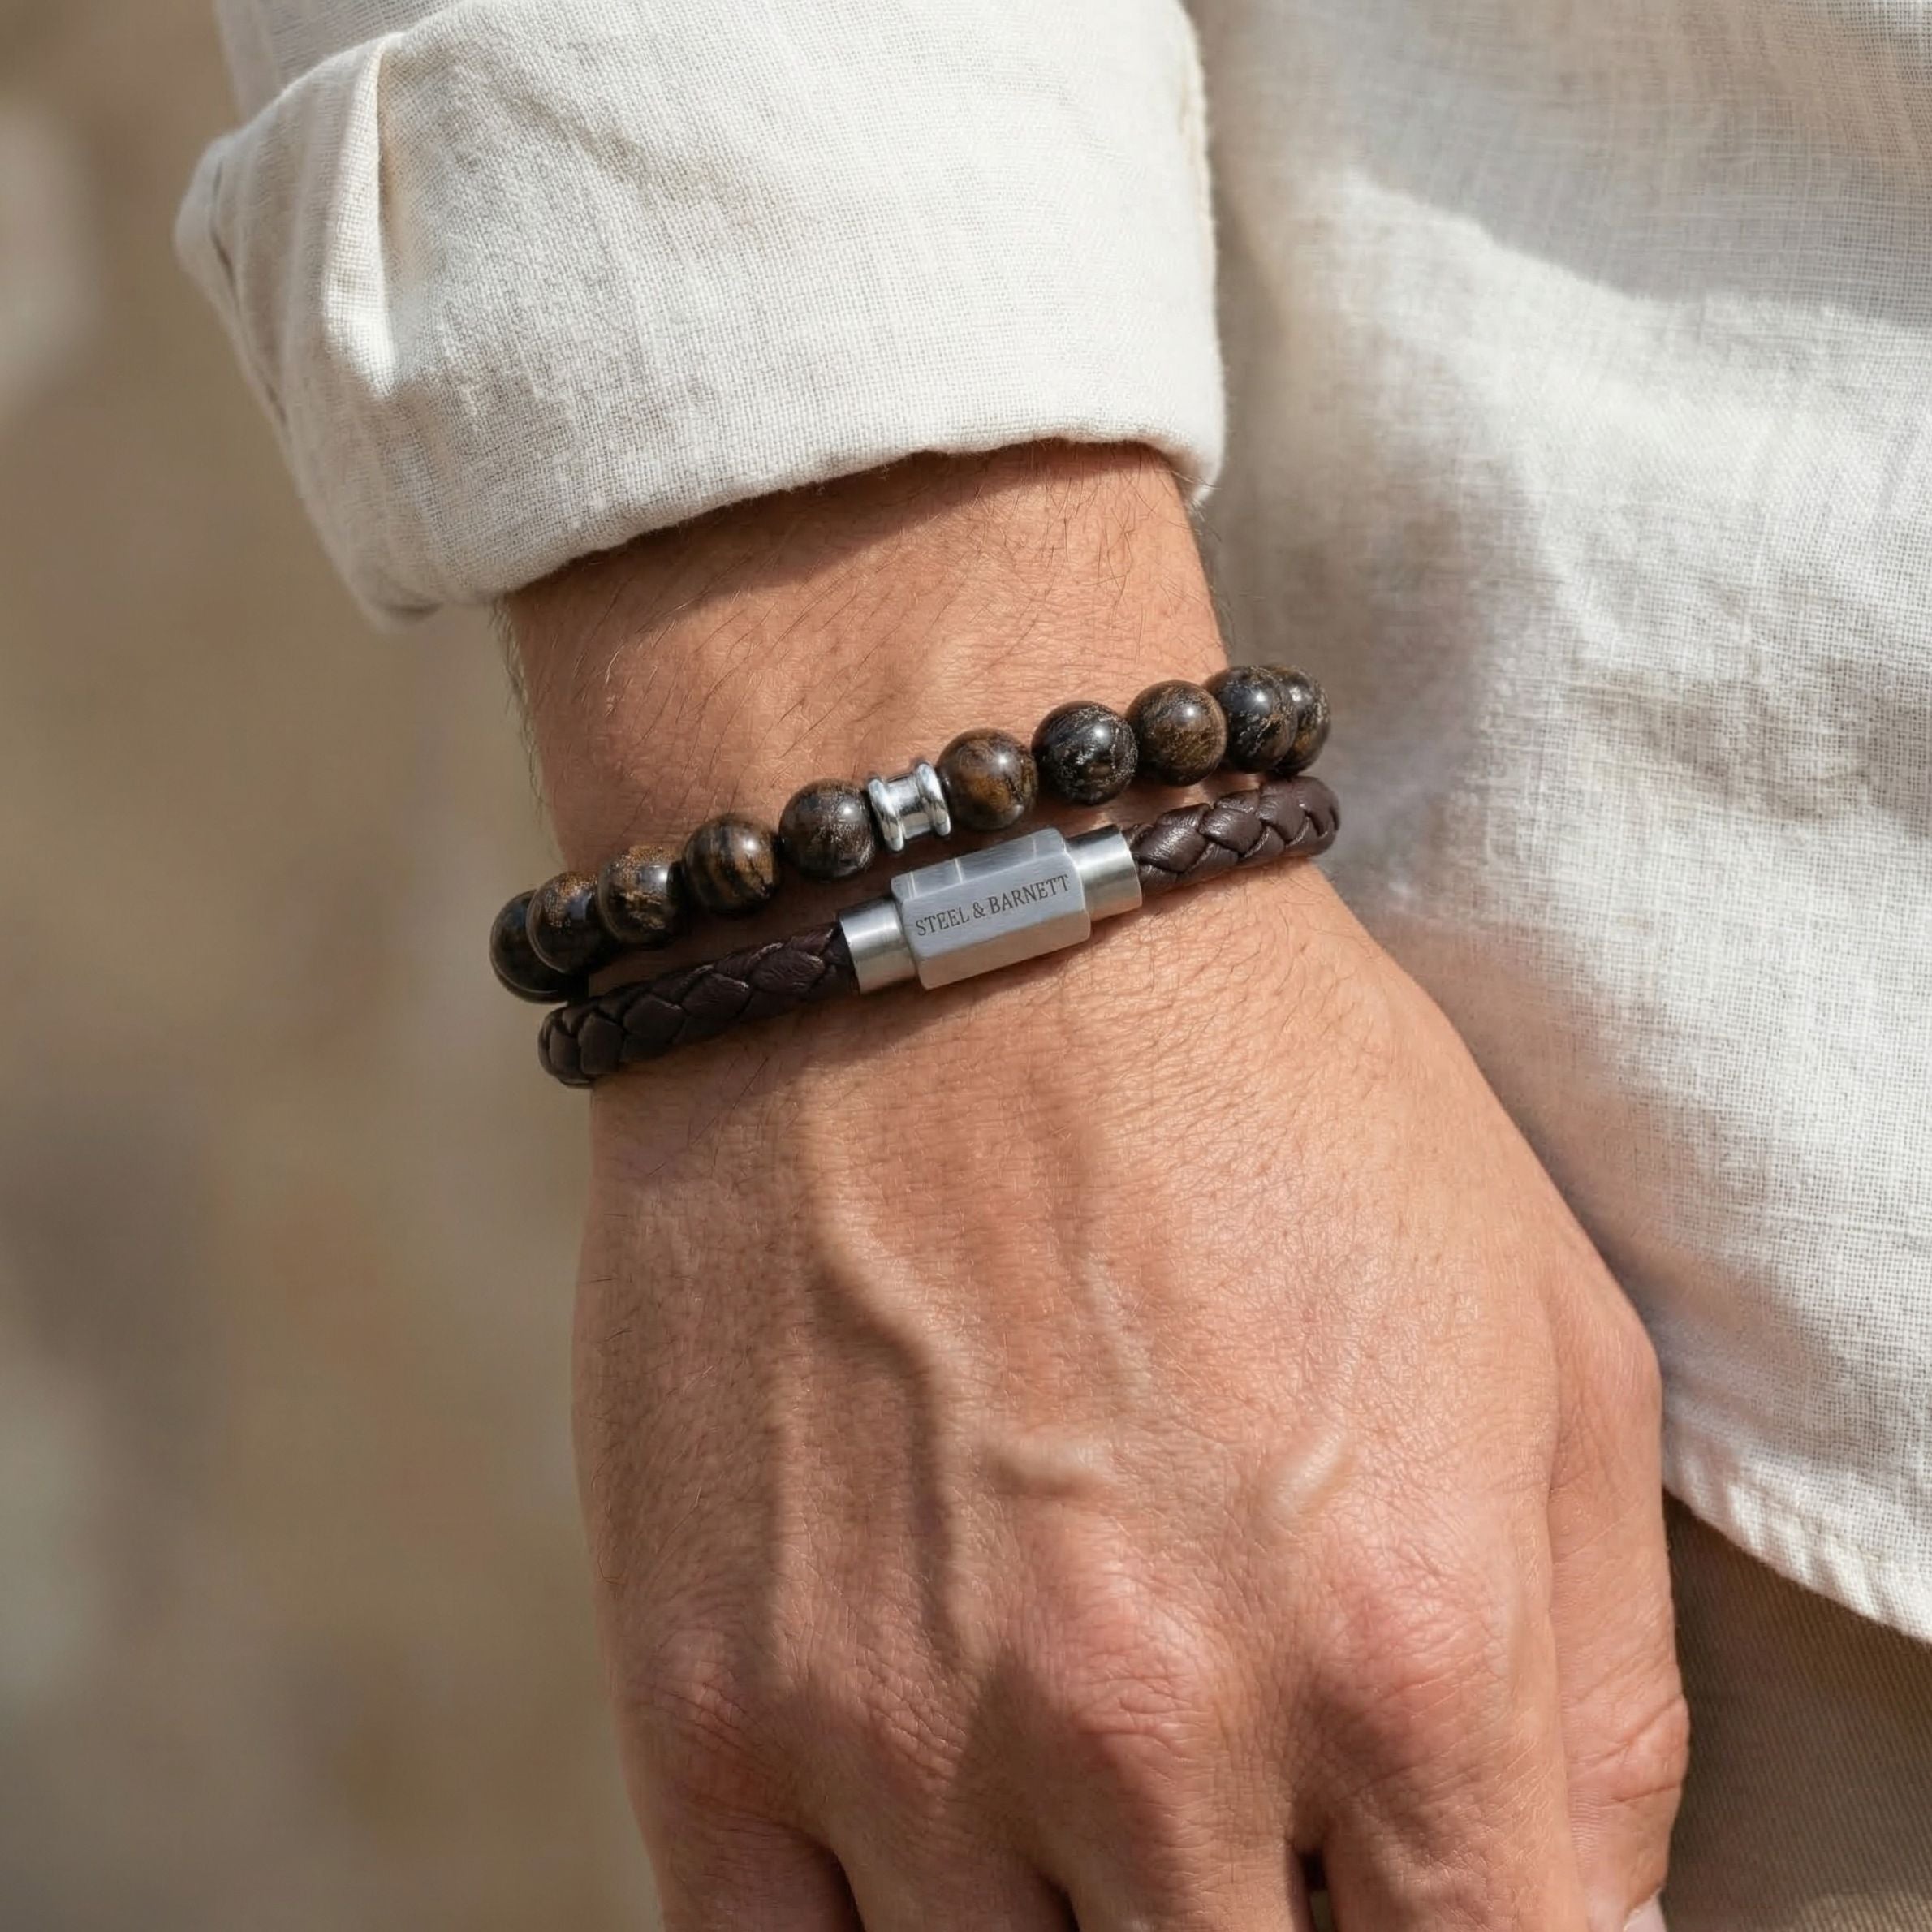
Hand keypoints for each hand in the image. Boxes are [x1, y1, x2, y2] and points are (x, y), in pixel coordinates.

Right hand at [510, 445, 1686, 1929]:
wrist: (949, 924)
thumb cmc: (1270, 1096)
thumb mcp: (1550, 1341)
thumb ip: (1603, 1696)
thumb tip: (1571, 1928)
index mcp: (1404, 1652)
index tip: (1391, 1886)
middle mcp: (1150, 1732)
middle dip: (1263, 1926)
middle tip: (1239, 1809)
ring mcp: (900, 1732)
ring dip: (1071, 1923)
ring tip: (1080, 1764)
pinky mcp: (705, 1697)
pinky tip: (925, 1832)